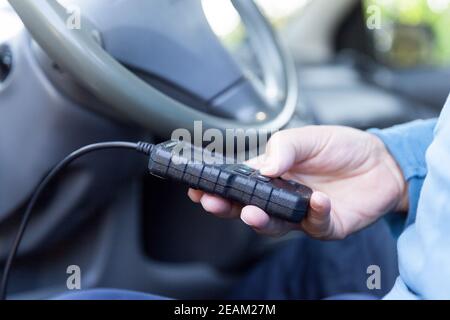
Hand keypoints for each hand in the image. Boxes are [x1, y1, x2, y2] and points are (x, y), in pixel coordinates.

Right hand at [188, 126, 406, 239]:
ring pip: (274, 224)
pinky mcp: (326, 225)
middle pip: (248, 208)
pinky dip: (314, 213)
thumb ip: (284, 147)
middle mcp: (283, 197)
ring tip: (251, 212)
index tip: (198, 187)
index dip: (218, 187)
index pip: (239, 183)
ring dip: (260, 219)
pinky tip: (317, 199)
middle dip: (227, 207)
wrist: (381, 161)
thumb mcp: (309, 135)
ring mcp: (302, 214)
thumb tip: (264, 166)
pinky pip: (315, 224)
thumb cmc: (342, 146)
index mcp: (273, 174)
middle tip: (212, 202)